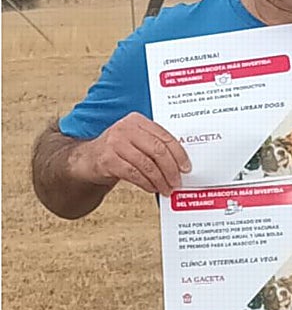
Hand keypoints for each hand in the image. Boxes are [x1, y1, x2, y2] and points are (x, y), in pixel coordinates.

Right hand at [71, 113, 190, 194]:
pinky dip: (146, 183)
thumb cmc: (118, 151)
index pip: (165, 137)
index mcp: (137, 121)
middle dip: (171, 169)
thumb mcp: (136, 141)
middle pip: (158, 150)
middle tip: (177, 182)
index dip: (179, 154)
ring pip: (147, 164)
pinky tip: (152, 188)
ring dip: (160, 180)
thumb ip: (155, 146)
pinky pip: (134, 174)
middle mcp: (125, 128)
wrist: (87, 159)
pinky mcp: (107, 160)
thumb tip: (180, 164)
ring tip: (166, 189)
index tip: (186, 168)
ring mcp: (114, 143)